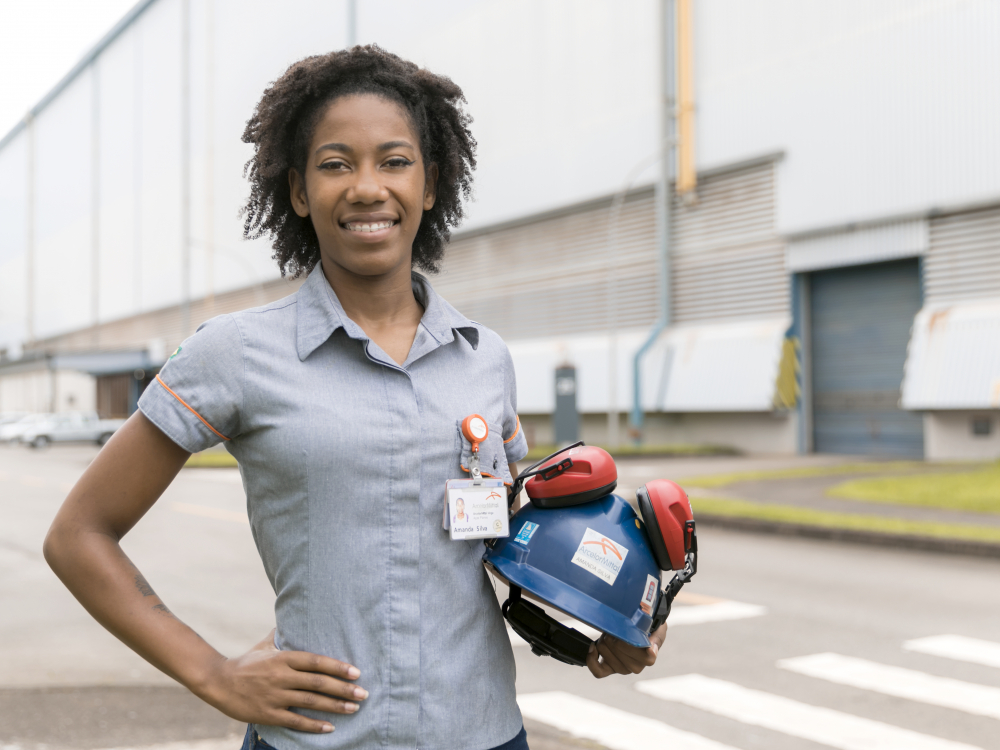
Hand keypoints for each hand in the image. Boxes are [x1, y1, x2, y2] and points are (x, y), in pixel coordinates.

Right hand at [198, 629, 367, 733]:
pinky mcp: (268, 713)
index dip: (337, 667)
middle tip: (364, 694)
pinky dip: (314, 725)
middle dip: (344, 689)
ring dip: (335, 706)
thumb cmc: (246, 663)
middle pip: (318, 683)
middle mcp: (281, 676)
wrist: (218, 682)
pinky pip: (295, 720)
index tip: (356, 672)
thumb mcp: (265, 645)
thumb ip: (282, 634)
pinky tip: (330, 727)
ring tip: (354, 709)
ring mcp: (274, 696)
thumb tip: (295, 615)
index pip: (316, 661)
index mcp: (283, 658)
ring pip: (310, 702)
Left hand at [586, 622, 666, 677]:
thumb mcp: (658, 630)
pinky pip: (597, 671)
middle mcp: (635, 667)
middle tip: (618, 627)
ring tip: (611, 633)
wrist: (640, 632)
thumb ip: (656, 639)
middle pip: (617, 648)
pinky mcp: (609, 669)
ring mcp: (621, 669)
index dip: (629, 641)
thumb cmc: (649, 629)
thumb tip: (652, 650)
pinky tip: (593, 647)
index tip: (627, 630)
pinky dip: (591, 659)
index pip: (637, 655)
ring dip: (604, 640)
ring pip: (605, 653)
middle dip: (615, 634)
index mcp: (648, 659)